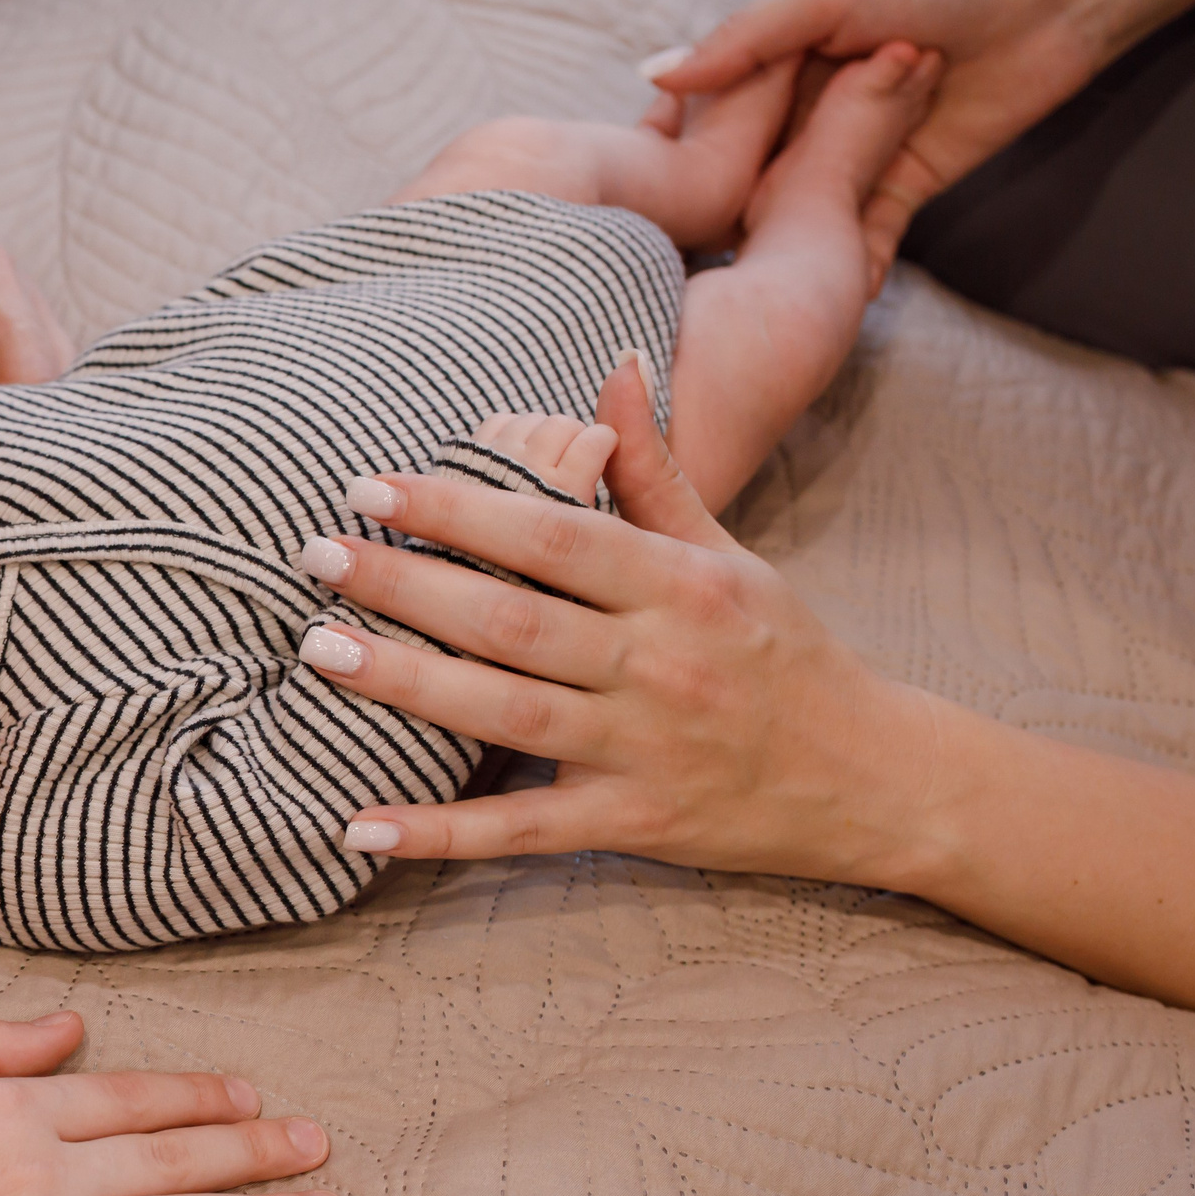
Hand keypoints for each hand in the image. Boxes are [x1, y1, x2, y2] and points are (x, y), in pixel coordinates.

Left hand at [300, 360, 938, 884]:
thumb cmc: (785, 653)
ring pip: (506, 713)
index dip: (459, 508)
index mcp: (680, 585)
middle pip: (513, 620)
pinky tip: (358, 824)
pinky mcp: (632, 823)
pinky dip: (439, 832)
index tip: (372, 486)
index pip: (552, 535)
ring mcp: (643, 749)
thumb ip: (656, 470)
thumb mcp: (729, 555)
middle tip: (317, 555)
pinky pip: (522, 832)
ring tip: (320, 652)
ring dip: (406, 684)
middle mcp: (660, 663)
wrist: (877, 778)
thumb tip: (618, 363)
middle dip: (408, 585)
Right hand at [646, 0, 1095, 269]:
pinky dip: (849, 269)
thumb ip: (746, 39)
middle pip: (751, 177)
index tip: (663, 192)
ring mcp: (856, 156)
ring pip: (806, 212)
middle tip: (701, 260)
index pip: (717, 120)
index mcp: (779, 66)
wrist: (1054, 2)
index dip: (687, 154)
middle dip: (730, 218)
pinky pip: (867, 239)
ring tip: (751, 299)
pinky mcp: (902, 187)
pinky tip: (822, 305)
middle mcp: (808, 116)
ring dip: (786, 251)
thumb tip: (657, 78)